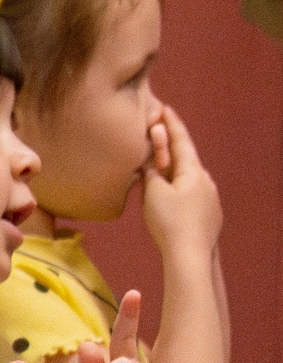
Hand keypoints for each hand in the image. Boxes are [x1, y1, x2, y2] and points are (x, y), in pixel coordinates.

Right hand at [141, 106, 221, 258]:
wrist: (191, 254)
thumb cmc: (169, 221)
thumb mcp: (153, 192)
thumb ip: (151, 172)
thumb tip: (151, 161)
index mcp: (193, 171)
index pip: (182, 140)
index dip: (172, 124)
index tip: (165, 108)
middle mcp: (206, 180)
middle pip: (187, 157)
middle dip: (173, 145)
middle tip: (160, 133)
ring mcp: (210, 197)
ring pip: (190, 176)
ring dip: (176, 167)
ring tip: (162, 167)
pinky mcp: (210, 213)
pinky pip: (192, 191)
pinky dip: (180, 185)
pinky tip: (173, 194)